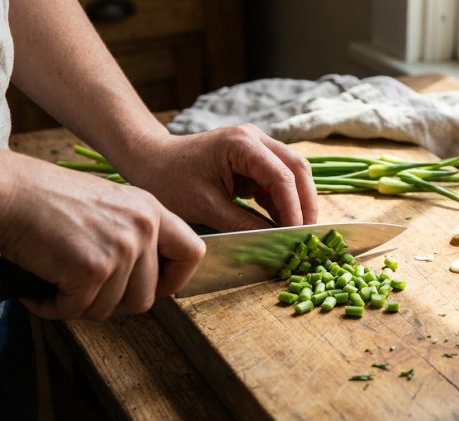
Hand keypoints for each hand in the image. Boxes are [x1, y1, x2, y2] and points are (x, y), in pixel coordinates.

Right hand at [0, 154, 204, 319]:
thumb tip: (148, 279)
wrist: (7, 192)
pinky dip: (54, 308)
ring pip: (113, 308)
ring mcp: (120, 248)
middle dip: (114, 303)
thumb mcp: (110, 205)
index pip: (192, 253)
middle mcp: (143, 228)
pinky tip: (40, 291)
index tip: (154, 289)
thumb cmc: (47, 199)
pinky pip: (78, 310)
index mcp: (151, 210)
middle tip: (84, 292)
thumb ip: (135, 235)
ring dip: (81, 306)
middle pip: (147, 296)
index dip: (175, 280)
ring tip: (57, 285)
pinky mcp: (92, 268)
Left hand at [121, 124, 317, 230]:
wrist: (150, 161)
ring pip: (293, 172)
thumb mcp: (205, 207)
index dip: (294, 208)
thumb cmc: (169, 180)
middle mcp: (255, 138)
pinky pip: (278, 179)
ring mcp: (257, 146)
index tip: (296, 236)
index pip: (282, 177)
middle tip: (308, 235)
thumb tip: (273, 243)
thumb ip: (243, 224)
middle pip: (297, 168)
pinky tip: (281, 224)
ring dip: (297, 202)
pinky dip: (283, 202)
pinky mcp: (253, 159)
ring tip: (297, 232)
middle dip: (306, 203)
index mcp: (242, 144)